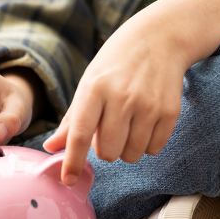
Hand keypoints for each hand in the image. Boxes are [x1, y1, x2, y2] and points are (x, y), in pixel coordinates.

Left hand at [44, 18, 186, 185]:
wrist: (160, 37)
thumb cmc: (116, 64)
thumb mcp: (88, 83)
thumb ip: (70, 120)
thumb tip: (50, 148)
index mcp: (94, 89)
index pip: (79, 134)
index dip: (72, 161)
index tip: (68, 180)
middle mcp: (121, 97)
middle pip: (107, 152)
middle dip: (105, 150)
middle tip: (108, 130)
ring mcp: (147, 105)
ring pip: (130, 155)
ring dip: (126, 149)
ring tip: (127, 126)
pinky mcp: (169, 112)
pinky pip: (153, 149)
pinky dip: (146, 144)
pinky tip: (144, 124)